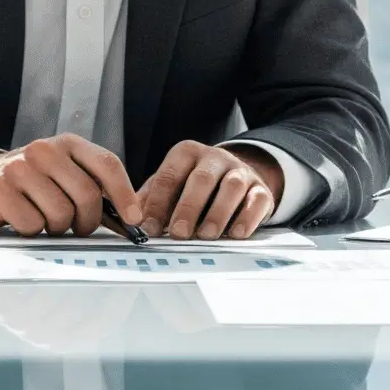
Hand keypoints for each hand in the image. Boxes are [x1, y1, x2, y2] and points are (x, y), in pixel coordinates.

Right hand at [0, 134, 141, 235]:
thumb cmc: (29, 183)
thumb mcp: (62, 173)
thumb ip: (91, 185)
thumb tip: (129, 217)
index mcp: (67, 144)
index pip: (107, 165)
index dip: (125, 194)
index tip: (134, 219)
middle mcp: (45, 150)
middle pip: (87, 195)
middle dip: (87, 221)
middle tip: (78, 227)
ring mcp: (20, 168)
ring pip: (61, 214)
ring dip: (57, 228)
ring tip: (44, 219)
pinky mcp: (0, 189)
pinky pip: (32, 224)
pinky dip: (32, 231)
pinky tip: (22, 219)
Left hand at [137, 142, 281, 239]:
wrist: (238, 177)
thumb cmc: (196, 185)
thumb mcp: (173, 184)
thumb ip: (151, 198)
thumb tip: (129, 219)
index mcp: (187, 153)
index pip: (169, 175)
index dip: (158, 202)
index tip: (149, 227)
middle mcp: (215, 158)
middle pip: (201, 179)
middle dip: (188, 207)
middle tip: (178, 232)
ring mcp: (240, 172)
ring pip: (232, 186)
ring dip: (218, 212)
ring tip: (207, 235)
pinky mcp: (261, 188)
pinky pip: (257, 199)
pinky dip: (247, 217)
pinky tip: (235, 233)